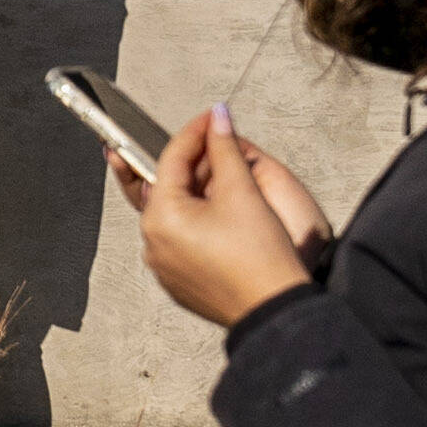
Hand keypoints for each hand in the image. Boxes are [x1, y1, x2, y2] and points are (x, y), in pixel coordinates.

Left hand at [133, 107, 321, 328]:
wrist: (274, 309)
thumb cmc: (259, 253)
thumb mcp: (241, 190)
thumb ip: (224, 148)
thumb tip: (217, 116)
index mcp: (160, 217)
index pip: (172, 158)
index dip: (196, 131)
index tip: (213, 117)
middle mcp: (151, 242)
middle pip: (168, 186)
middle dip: (192, 161)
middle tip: (212, 141)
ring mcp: (163, 266)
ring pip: (174, 213)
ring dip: (193, 191)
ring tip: (218, 174)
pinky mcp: (178, 282)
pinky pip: (180, 240)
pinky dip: (195, 220)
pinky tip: (217, 212)